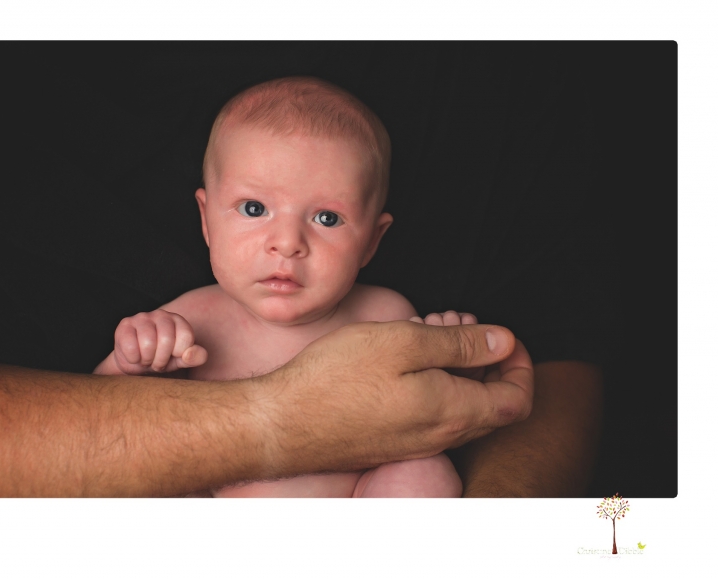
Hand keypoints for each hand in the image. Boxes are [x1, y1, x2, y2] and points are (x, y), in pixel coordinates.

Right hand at [113, 309, 207, 374]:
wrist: (136, 362)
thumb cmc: (162, 358)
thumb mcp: (181, 360)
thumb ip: (195, 357)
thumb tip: (190, 354)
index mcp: (179, 320)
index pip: (186, 337)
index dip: (179, 353)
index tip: (173, 356)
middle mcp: (161, 314)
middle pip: (166, 340)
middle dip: (162, 359)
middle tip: (158, 362)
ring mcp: (142, 317)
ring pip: (148, 343)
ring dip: (147, 359)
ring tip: (147, 359)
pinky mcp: (125, 325)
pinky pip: (131, 347)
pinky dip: (134, 359)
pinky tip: (135, 356)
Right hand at [258, 321, 533, 475]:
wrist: (283, 424)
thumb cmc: (336, 380)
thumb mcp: (403, 343)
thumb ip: (459, 345)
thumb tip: (503, 343)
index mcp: (452, 411)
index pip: (517, 399)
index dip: (520, 365)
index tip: (503, 338)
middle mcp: (440, 435)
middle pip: (491, 404)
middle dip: (486, 361)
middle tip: (460, 326)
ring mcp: (415, 443)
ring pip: (459, 407)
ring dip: (457, 370)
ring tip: (429, 333)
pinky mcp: (391, 442)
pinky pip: (431, 415)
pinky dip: (434, 384)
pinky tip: (405, 360)